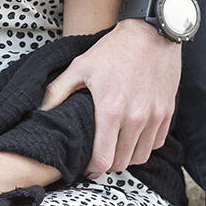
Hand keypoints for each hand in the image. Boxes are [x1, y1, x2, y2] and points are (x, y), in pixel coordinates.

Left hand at [41, 19, 180, 174]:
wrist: (149, 36)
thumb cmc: (111, 51)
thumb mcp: (79, 67)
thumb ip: (57, 91)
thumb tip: (39, 111)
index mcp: (111, 111)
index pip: (103, 159)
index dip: (92, 168)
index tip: (84, 166)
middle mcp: (136, 119)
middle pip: (122, 163)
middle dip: (107, 164)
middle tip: (96, 157)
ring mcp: (154, 118)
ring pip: (141, 156)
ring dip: (126, 157)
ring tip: (112, 147)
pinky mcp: (167, 114)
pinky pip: (156, 143)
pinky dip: (144, 145)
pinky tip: (131, 135)